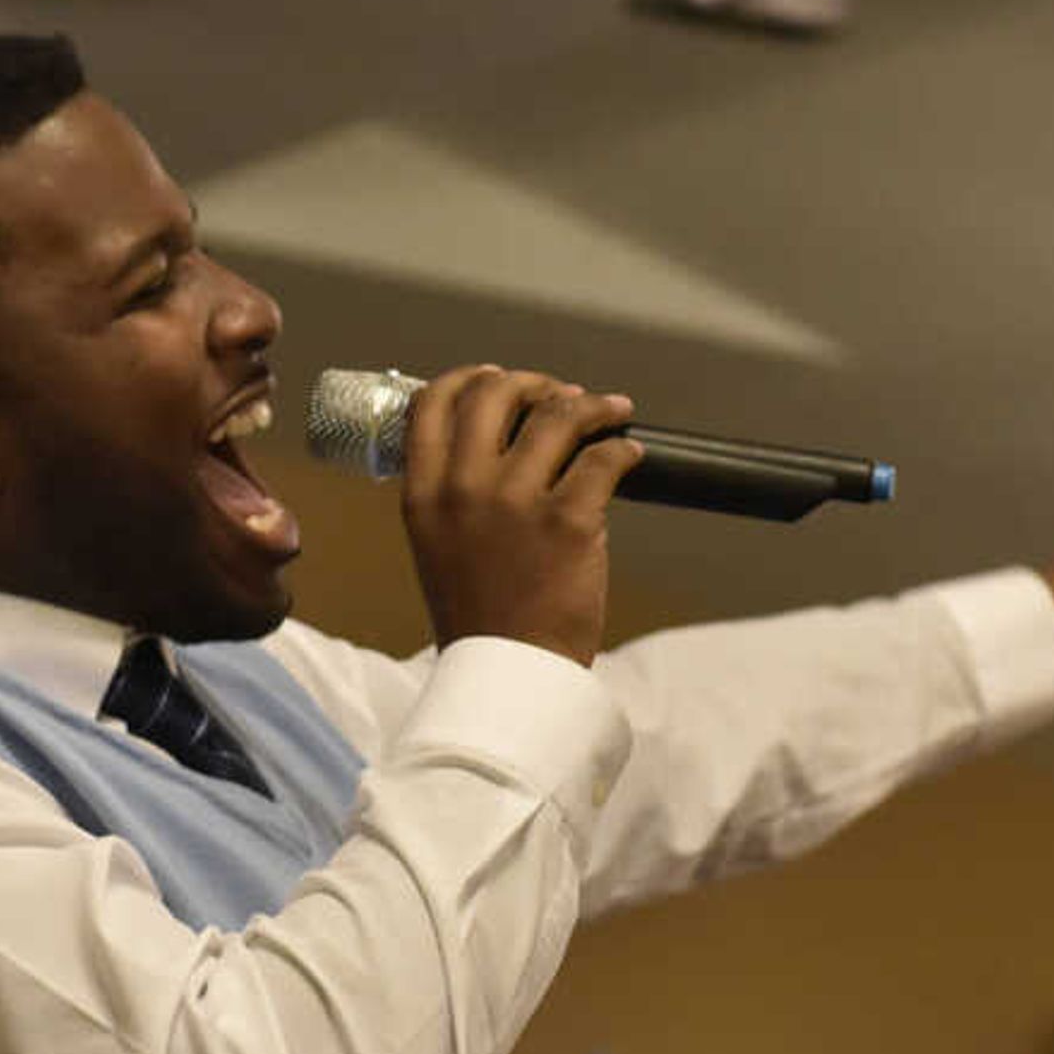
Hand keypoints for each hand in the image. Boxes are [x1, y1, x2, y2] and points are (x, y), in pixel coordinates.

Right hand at [401, 368, 643, 664]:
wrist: (512, 675)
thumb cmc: (483, 618)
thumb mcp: (439, 549)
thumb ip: (452, 496)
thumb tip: (499, 448)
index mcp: (422, 494)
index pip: (431, 402)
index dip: (470, 378)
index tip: (499, 378)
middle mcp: (463, 488)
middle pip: (494, 394)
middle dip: (533, 383)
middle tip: (561, 395)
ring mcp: (515, 502)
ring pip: (556, 416)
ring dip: (590, 405)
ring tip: (611, 411)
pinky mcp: (569, 521)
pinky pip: (603, 459)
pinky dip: (623, 449)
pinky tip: (631, 454)